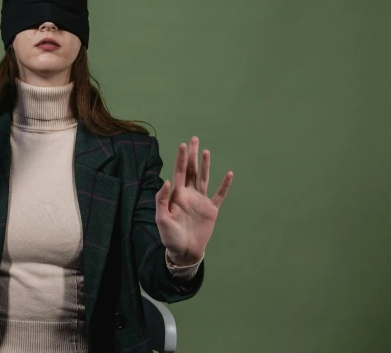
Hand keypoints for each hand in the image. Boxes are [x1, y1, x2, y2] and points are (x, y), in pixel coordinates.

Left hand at [154, 136, 232, 265]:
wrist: (184, 251)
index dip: (181, 158)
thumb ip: (162, 199)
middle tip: (194, 139)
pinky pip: (219, 195)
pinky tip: (229, 174)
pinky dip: (224, 185)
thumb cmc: (170, 237)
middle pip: (191, 170)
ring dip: (205, 165)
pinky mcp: (211, 210)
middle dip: (192, 155)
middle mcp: (189, 194)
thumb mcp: (161, 218)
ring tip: (206, 151)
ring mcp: (201, 201)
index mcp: (176, 195)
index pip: (179, 172)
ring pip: (204, 178)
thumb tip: (166, 180)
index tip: (183, 144)